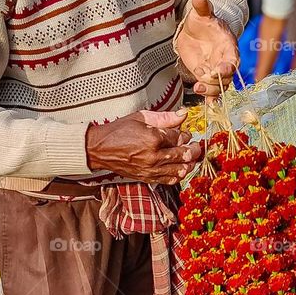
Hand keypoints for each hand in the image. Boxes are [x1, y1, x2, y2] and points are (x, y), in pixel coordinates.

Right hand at [86, 109, 202, 184]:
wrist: (100, 149)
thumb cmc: (118, 131)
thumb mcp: (141, 117)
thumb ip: (165, 117)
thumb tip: (183, 114)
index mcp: (153, 138)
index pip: (179, 137)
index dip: (185, 134)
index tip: (186, 132)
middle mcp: (154, 156)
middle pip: (185, 155)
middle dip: (194, 149)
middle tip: (195, 145)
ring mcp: (151, 169)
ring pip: (181, 170)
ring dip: (190, 163)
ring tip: (191, 157)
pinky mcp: (147, 178)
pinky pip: (170, 180)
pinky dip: (178, 174)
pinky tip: (180, 168)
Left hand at [174, 0, 239, 97]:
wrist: (196, 31)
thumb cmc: (202, 22)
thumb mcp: (201, 14)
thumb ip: (202, 7)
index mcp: (228, 47)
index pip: (232, 59)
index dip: (227, 66)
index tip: (218, 70)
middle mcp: (225, 62)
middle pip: (227, 77)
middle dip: (216, 81)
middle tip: (203, 79)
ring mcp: (216, 72)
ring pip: (218, 87)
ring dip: (209, 90)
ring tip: (196, 86)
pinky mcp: (206, 79)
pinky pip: (211, 92)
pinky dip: (209, 99)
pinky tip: (205, 106)